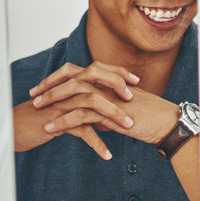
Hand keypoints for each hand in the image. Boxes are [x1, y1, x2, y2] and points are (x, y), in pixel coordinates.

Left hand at [23, 63, 184, 156]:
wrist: (165, 123)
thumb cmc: (148, 118)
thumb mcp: (122, 114)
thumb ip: (107, 114)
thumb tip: (96, 124)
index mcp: (107, 80)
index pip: (77, 71)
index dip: (57, 78)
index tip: (42, 87)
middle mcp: (106, 83)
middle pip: (71, 75)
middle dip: (49, 84)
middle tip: (34, 95)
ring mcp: (108, 95)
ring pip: (73, 92)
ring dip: (53, 101)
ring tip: (38, 111)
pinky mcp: (110, 111)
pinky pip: (81, 114)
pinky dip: (63, 121)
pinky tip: (52, 129)